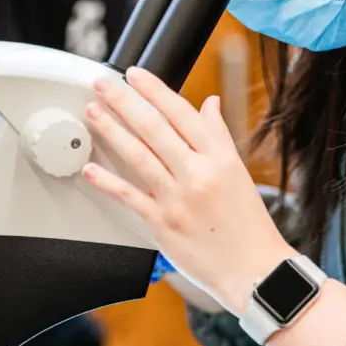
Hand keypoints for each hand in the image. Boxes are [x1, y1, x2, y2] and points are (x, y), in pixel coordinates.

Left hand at [81, 67, 296, 314]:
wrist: (254, 270)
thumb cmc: (247, 223)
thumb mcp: (238, 171)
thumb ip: (218, 135)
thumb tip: (209, 103)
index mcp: (219, 157)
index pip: (182, 113)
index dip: (155, 90)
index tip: (135, 74)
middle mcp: (198, 174)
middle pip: (154, 129)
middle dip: (124, 101)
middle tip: (101, 83)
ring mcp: (178, 199)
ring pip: (138, 156)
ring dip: (111, 131)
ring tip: (92, 112)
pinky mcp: (162, 224)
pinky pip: (129, 196)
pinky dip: (108, 181)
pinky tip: (91, 167)